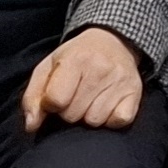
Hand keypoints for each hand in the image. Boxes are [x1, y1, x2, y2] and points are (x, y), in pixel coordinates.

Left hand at [20, 26, 147, 132]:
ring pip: (95, 121)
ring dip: (88, 116)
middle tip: (75, 97)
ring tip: (90, 100)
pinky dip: (110, 119)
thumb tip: (31, 126)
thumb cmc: (75, 58)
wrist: (113, 41)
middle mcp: (101, 69)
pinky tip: (107, 106)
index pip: (56, 100)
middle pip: (73, 114)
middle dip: (69, 111)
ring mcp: (120, 81)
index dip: (51, 105)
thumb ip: (33, 97)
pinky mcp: (135, 93)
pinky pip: (118, 121)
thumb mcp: (48, 68)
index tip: (55, 97)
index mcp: (76, 59)